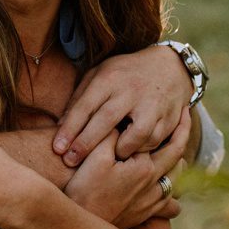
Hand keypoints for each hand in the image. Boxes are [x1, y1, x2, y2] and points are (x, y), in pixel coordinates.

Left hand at [53, 44, 191, 165]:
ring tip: (108, 157)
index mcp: (110, 78)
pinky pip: (153, 141)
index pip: (86, 105)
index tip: (57, 148)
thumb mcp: (100, 75)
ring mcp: (152, 104)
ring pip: (135, 135)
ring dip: (119, 150)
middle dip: (86, 143)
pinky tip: (130, 151)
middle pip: (106, 120)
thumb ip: (80, 98)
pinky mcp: (168, 118)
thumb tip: (61, 126)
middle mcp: (131, 90)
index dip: (70, 128)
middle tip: (69, 161)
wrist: (170, 67)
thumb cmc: (126, 75)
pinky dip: (140, 150)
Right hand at [63, 113, 188, 228]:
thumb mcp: (94, 156)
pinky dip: (174, 195)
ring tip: (180, 151)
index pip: (164, 139)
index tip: (181, 109)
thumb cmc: (84, 189)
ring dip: (180, 163)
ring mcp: (150, 202)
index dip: (173, 123)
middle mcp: (153, 185)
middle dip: (183, 135)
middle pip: (176, 156)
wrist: (79, 225)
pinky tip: (171, 191)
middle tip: (187, 119)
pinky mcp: (144, 215)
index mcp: (145, 167)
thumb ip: (112, 136)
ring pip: (176, 180)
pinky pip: (169, 205)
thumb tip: (124, 123)